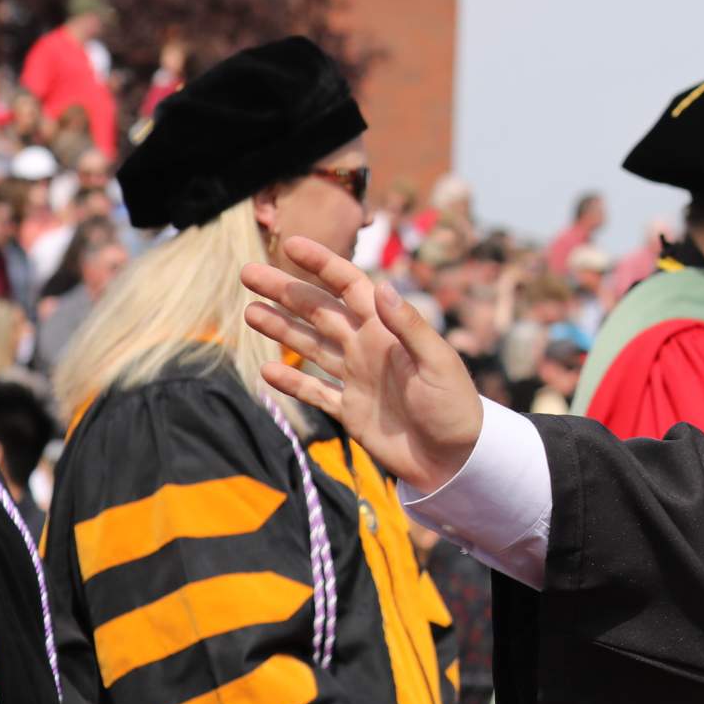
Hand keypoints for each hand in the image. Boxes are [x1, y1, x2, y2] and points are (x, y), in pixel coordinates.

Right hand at [243, 237, 481, 494]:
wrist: (456, 458)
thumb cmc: (455, 405)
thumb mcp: (437, 362)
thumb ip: (408, 326)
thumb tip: (381, 285)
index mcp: (387, 328)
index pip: (349, 285)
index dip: (321, 263)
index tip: (291, 244)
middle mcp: (367, 346)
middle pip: (318, 310)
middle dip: (285, 291)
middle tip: (248, 273)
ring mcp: (356, 377)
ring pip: (310, 346)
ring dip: (280, 329)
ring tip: (249, 312)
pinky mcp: (350, 410)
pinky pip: (314, 391)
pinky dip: (291, 383)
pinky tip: (266, 372)